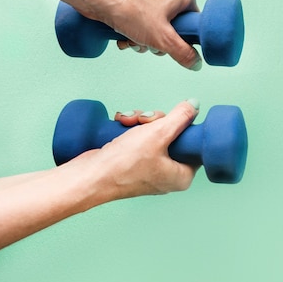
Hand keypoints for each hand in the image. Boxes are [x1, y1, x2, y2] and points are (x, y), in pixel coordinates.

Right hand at [70, 99, 200, 197]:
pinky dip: (131, 129)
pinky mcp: (133, 164)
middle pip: (173, 135)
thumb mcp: (159, 133)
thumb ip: (180, 117)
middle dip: (156, 121)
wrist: (88, 176)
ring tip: (127, 121)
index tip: (171, 119)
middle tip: (145, 120)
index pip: (194, 145)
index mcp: (182, 176)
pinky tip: (121, 123)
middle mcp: (168, 175)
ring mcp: (150, 169)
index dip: (184, 127)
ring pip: (154, 134)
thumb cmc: (123, 164)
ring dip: (141, 122)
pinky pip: (140, 140)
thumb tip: (195, 104)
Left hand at [80, 0, 202, 70]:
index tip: (168, 45)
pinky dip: (133, 34)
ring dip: (143, 41)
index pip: (194, 24)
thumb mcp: (162, 38)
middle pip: (174, 30)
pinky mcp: (135, 0)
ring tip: (131, 39)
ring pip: (156, 29)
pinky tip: (122, 36)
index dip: (182, 40)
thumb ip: (182, 53)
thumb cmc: (128, 7)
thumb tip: (196, 64)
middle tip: (147, 43)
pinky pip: (142, 23)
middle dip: (158, 43)